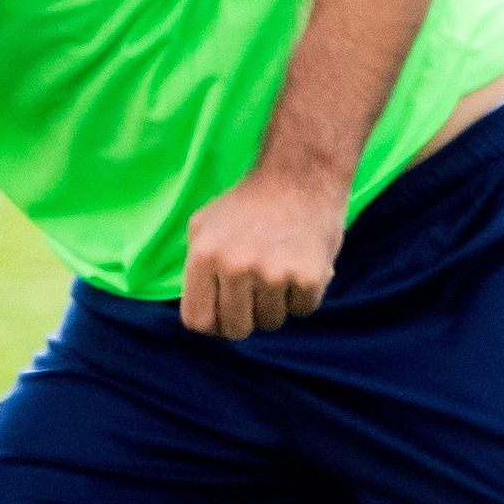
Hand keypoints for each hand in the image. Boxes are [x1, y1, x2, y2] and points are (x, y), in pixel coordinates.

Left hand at [183, 172, 344, 338]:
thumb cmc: (250, 203)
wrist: (300, 175)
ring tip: (279, 271)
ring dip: (276, 305)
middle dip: (246, 318)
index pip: (198, 322)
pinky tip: (301, 266)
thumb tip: (199, 309)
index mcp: (204, 256)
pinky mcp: (309, 277)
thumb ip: (194, 267)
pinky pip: (302, 310)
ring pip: (271, 322)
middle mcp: (235, 267)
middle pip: (235, 329)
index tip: (225, 313)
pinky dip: (303, 295)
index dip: (213, 323)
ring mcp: (274, 274)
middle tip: (256, 293)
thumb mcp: (204, 224)